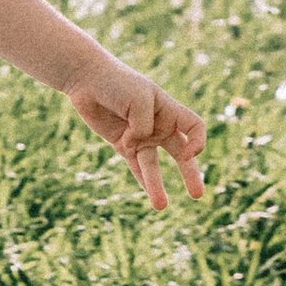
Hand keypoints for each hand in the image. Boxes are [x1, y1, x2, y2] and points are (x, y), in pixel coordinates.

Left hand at [64, 56, 206, 207]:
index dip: (198, 141)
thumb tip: (133, 146)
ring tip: (161, 206)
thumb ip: (142, 125)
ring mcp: (140, 136)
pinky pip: (135, 165)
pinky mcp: (122, 143)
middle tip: (198, 195)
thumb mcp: (137, 99)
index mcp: (169, 109)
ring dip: (157, 185)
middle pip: (180, 152)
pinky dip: (142, 180)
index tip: (190, 153)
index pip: (195, 127)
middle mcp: (158, 125)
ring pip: (153, 165)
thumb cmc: (116, 83)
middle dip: (190, 173)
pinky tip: (151, 198)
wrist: (88, 78)